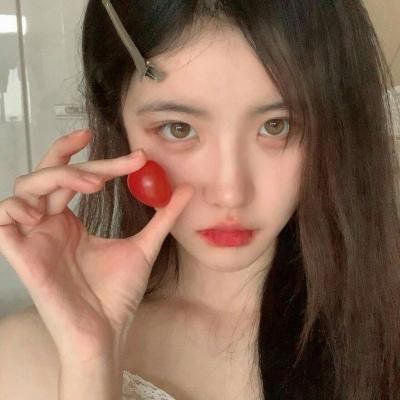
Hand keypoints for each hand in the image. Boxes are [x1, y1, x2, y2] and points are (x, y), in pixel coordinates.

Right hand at [0, 129, 193, 363]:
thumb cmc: (117, 294)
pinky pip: (2, 219)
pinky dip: (17, 206)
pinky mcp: (21, 255)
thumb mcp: (144, 246)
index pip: (75, 177)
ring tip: (95, 183)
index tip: (134, 156)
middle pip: (53, 175)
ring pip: (27, 187)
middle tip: (120, 162)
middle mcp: (49, 225)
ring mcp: (34, 238)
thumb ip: (163, 216)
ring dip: (58, 176)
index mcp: (69, 223)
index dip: (96, 159)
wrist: (106, 332)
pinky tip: (46, 210)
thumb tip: (185, 189)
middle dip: (82, 160)